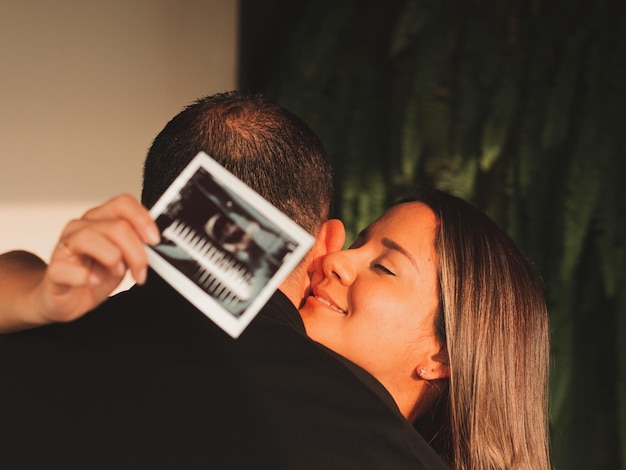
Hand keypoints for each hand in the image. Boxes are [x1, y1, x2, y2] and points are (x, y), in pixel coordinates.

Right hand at [0, 194, 159, 331]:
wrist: (67, 298)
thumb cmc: (95, 273)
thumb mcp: (124, 258)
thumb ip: (136, 246)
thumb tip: (155, 243)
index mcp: (101, 220)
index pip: (122, 203)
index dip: (142, 219)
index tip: (154, 240)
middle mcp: (81, 228)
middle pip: (114, 226)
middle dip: (135, 251)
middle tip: (141, 270)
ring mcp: (65, 247)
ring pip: (88, 238)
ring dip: (112, 258)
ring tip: (117, 272)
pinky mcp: (54, 270)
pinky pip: (66, 268)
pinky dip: (85, 277)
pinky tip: (94, 281)